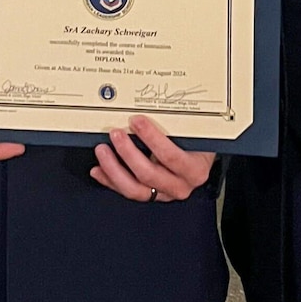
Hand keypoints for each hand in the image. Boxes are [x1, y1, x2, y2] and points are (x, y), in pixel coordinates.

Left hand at [90, 115, 214, 203]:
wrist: (201, 162)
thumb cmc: (198, 146)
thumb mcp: (196, 134)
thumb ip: (179, 126)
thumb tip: (156, 105)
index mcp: (194, 170)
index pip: (171, 156)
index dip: (151, 138)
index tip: (137, 121)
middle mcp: (180, 185)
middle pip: (148, 174)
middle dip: (127, 152)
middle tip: (116, 134)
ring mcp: (163, 193)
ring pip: (134, 189)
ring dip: (114, 169)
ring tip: (103, 150)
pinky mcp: (150, 196)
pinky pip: (127, 192)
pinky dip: (110, 181)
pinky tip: (99, 170)